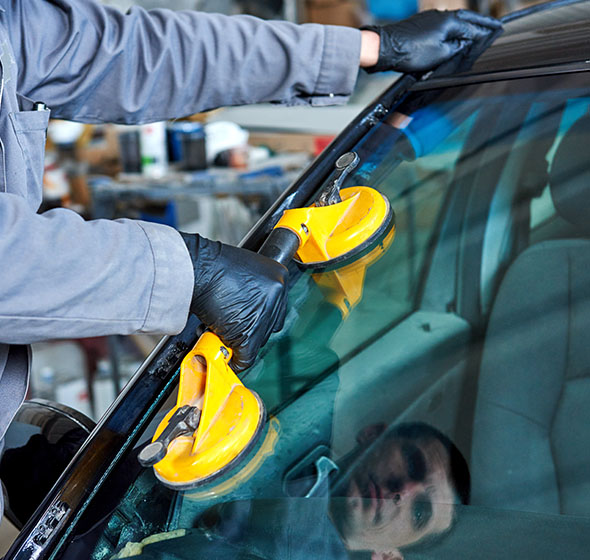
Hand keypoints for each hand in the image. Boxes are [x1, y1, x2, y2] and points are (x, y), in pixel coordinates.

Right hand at [181, 233, 287, 372]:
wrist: (197, 269)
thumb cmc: (211, 267)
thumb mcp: (244, 270)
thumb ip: (254, 289)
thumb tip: (251, 306)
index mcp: (278, 277)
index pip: (277, 306)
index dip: (260, 315)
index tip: (250, 318)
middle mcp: (277, 294)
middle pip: (270, 324)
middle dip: (252, 327)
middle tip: (235, 325)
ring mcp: (265, 314)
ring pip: (259, 340)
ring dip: (241, 340)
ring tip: (224, 331)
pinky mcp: (251, 333)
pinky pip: (247, 356)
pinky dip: (235, 360)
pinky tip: (227, 355)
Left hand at [361, 9, 501, 73]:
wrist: (387, 47)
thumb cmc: (410, 52)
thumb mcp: (440, 55)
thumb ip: (457, 48)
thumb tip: (465, 43)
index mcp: (450, 22)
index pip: (474, 28)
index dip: (487, 31)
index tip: (498, 31)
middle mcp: (442, 15)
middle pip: (467, 19)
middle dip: (480, 24)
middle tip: (493, 27)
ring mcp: (431, 17)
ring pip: (454, 21)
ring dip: (466, 26)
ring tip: (475, 31)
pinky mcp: (421, 22)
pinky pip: (443, 24)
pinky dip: (452, 29)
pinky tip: (453, 35)